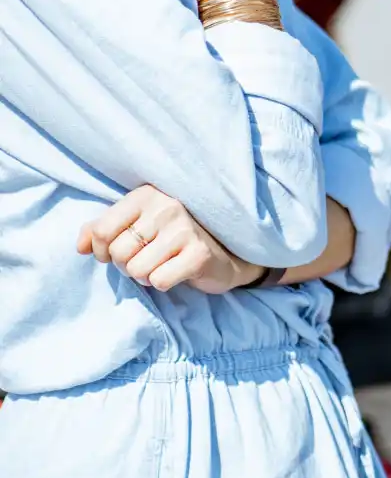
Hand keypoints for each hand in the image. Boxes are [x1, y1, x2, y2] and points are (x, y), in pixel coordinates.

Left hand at [77, 185, 261, 293]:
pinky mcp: (199, 253)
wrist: (223, 252)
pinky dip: (164, 282)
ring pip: (136, 270)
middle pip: (119, 253)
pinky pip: (159, 281)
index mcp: (148, 195)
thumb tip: (80, 246)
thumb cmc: (171, 238)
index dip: (102, 250)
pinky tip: (177, 271)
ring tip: (163, 263)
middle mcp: (167, 206)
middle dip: (127, 265)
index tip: (115, 252)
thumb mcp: (136, 225)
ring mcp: (185, 229)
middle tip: (146, 259)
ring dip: (146, 275)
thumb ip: (103, 229)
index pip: (102, 229)